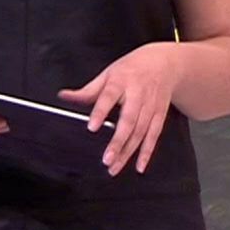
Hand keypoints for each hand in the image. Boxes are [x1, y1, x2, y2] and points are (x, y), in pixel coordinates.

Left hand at [59, 42, 186, 174]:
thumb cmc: (133, 69)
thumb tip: (65, 96)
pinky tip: (139, 165)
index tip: (92, 127)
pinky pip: (154, 136)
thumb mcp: (108, 74)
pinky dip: (147, 152)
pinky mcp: (160, 115)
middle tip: (106, 158)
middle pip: (128, 120)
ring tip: (114, 166)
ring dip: (128, 152)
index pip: (109, 97)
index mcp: (121, 82)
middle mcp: (138, 94)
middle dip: (118, 141)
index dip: (100, 112)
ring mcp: (151, 106)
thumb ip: (88, 90)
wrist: (165, 63)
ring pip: (140, 132)